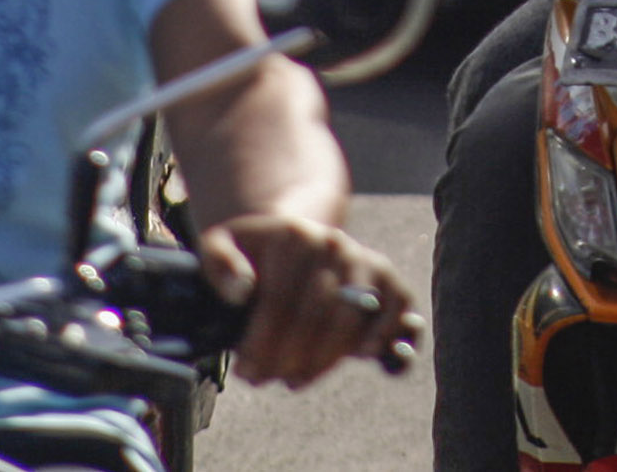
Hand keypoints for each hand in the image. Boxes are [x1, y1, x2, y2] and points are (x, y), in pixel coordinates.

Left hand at [196, 211, 420, 387]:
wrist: (296, 239)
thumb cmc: (254, 253)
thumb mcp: (221, 245)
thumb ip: (219, 262)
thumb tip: (242, 290)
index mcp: (293, 236)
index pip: (279, 302)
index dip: (260, 344)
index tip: (245, 372)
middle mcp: (333, 243)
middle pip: (315, 315)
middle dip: (287, 358)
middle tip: (264, 379)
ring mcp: (364, 260)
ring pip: (351, 317)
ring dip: (324, 358)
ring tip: (295, 378)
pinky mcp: (388, 277)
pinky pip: (397, 307)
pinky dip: (385, 332)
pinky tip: (363, 356)